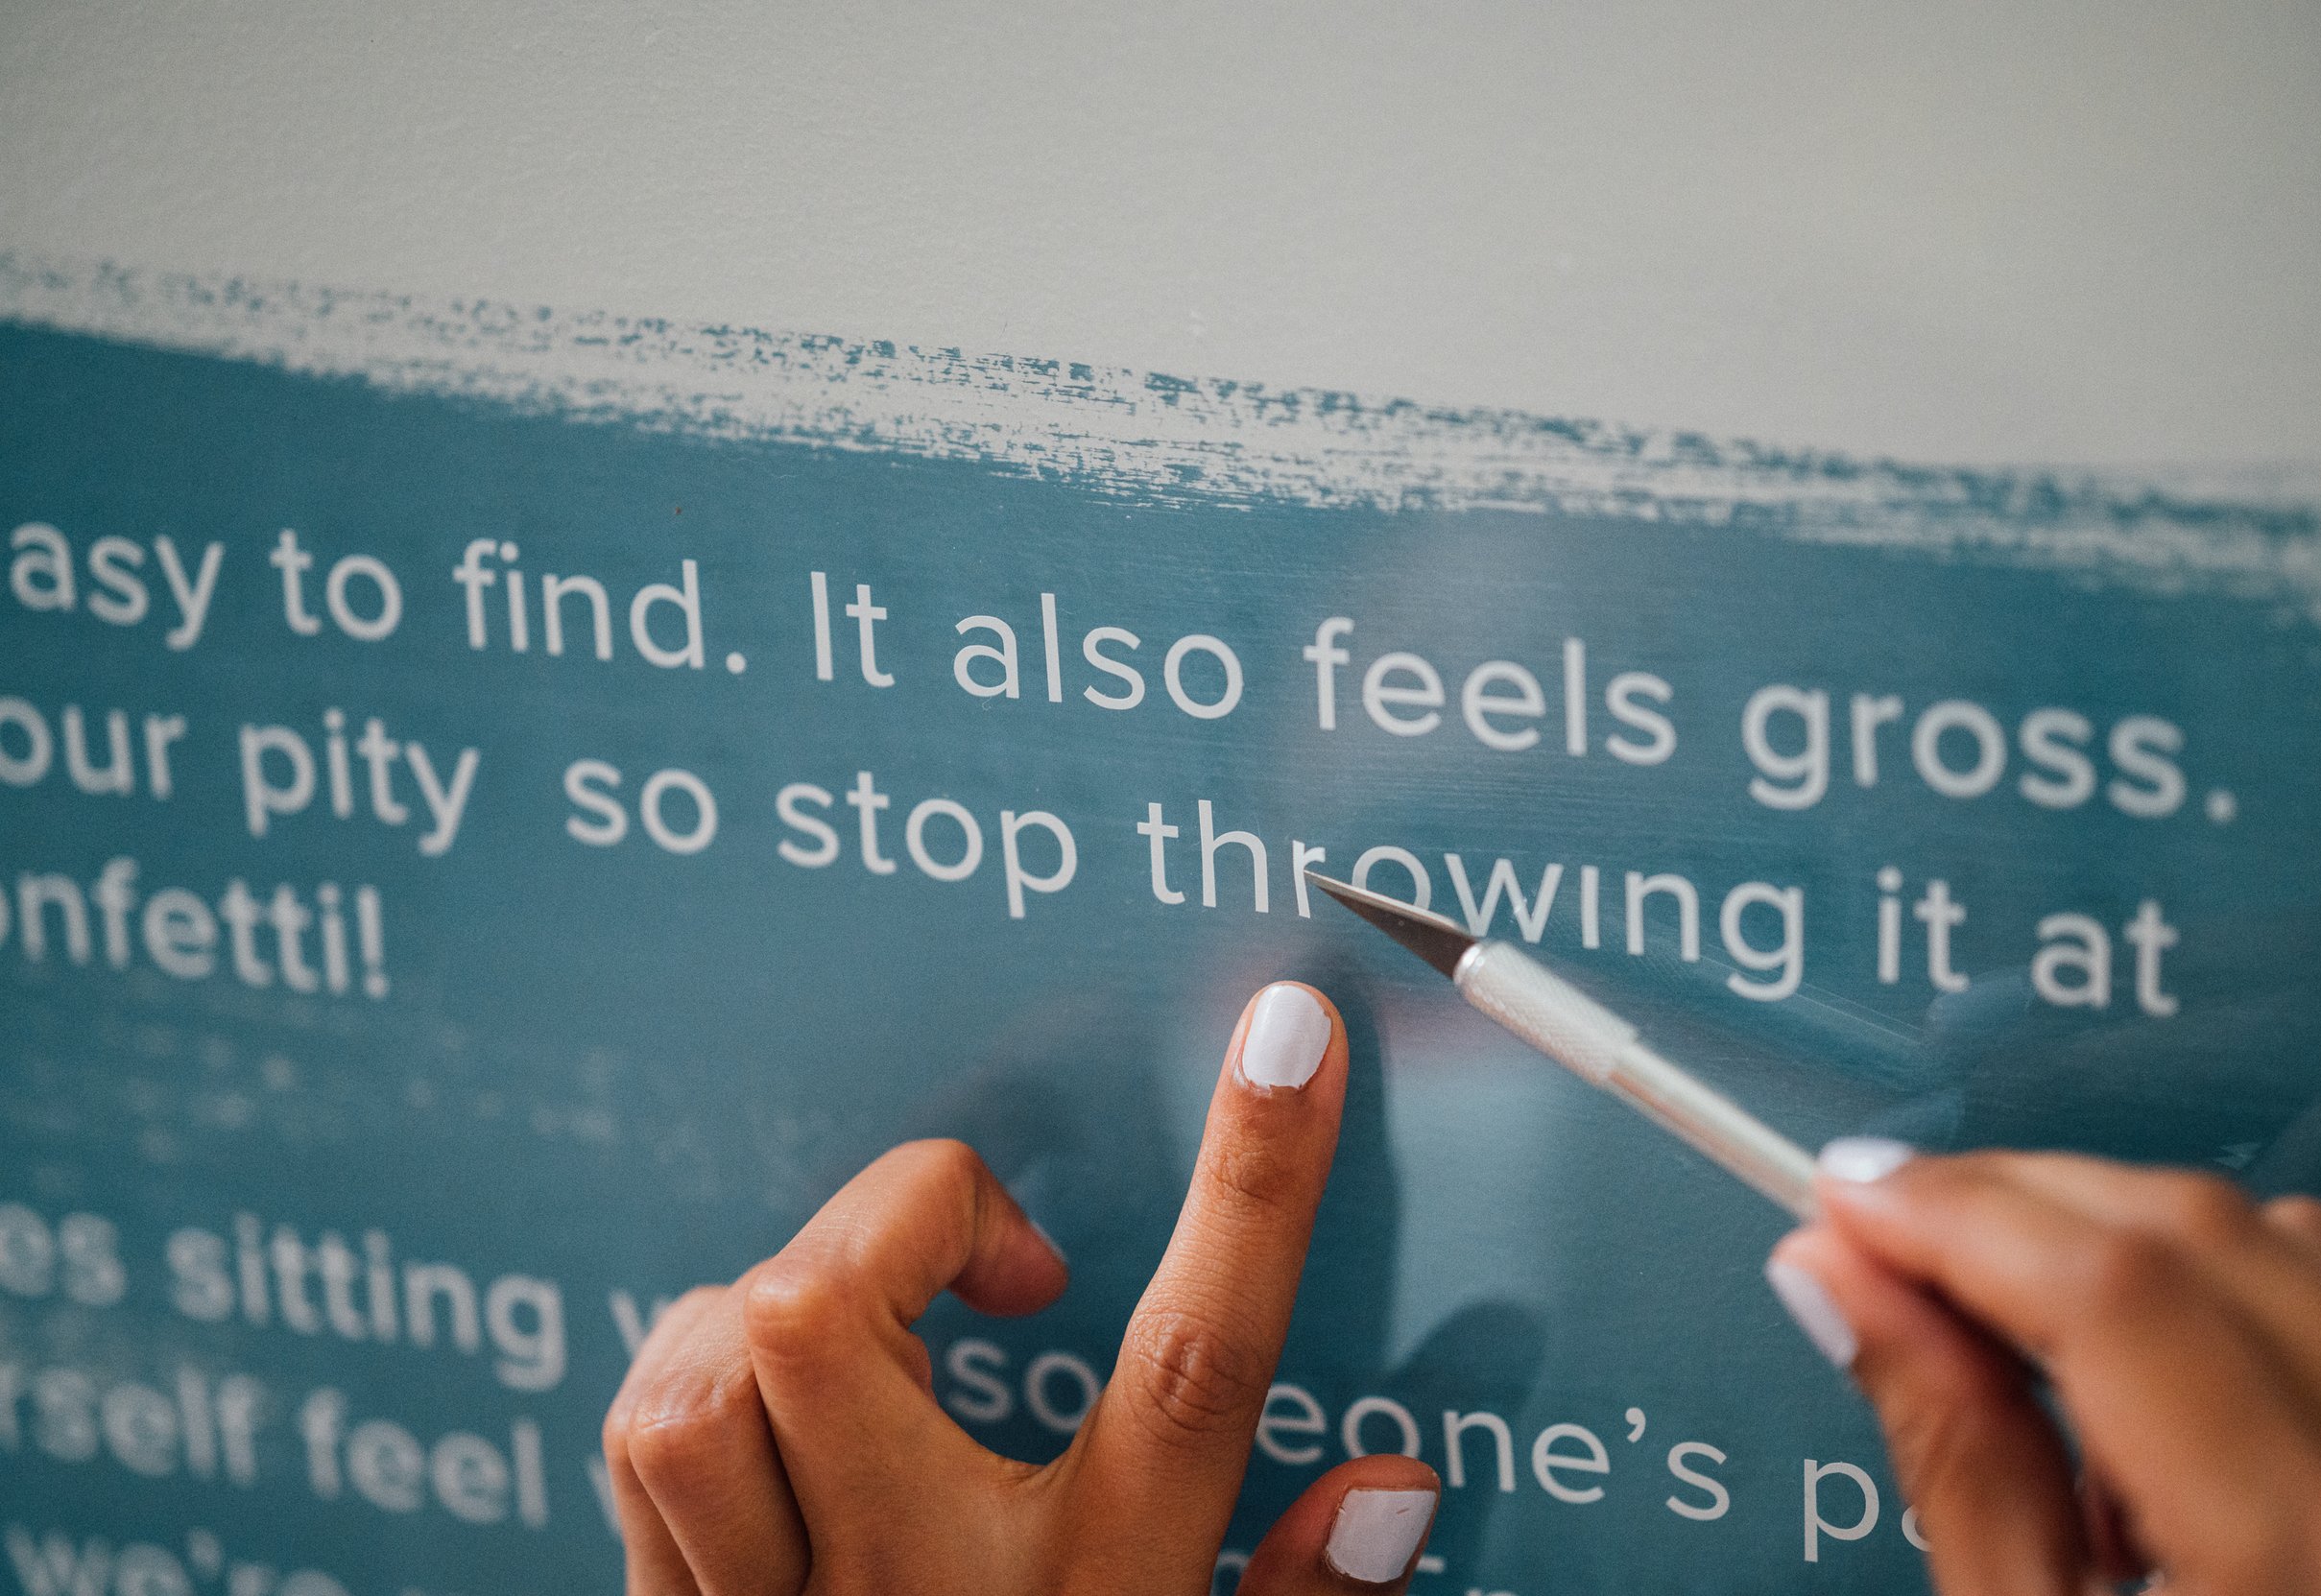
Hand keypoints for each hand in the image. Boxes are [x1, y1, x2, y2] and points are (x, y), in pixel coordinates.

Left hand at [602, 981, 1441, 1594]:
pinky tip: (778, 1404)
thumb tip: (1391, 1485)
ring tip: (874, 1335)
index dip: (1258, 1185)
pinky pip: (644, 1447)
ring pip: (699, 1372)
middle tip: (986, 1269)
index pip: (1194, 1367)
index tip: (1291, 1040)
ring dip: (779, 1300)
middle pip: (829, 1321)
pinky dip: (698, 1377)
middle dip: (901, 1222)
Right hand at [1769, 1140, 2320, 1593]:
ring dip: (2105, 1233)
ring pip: (2277, 1251)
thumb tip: (1843, 1282)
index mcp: (2303, 1566)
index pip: (2116, 1289)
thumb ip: (1950, 1455)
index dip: (1956, 1213)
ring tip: (1980, 1297)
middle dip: (2015, 1198)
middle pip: (2199, 1237)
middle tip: (1878, 1228)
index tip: (1843, 1204)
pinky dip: (2206, 1291)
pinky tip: (2116, 1365)